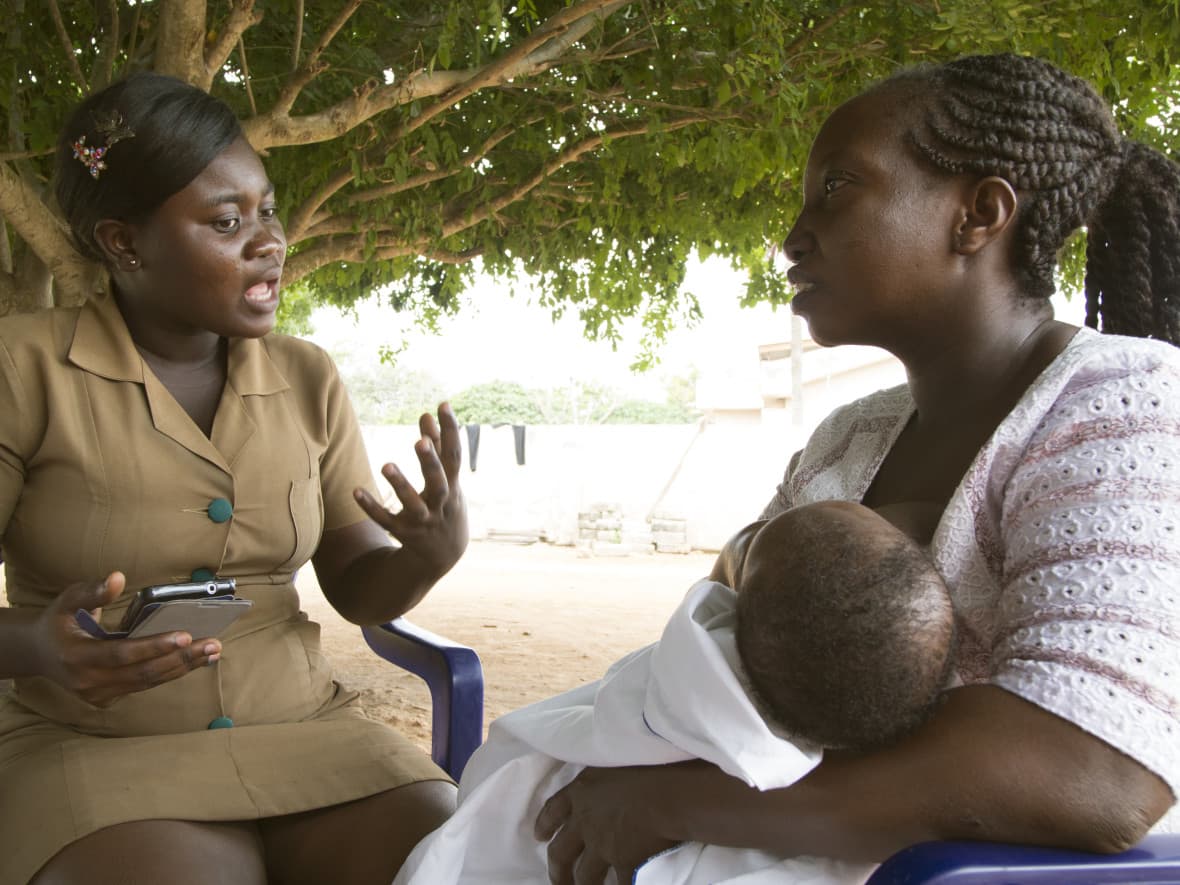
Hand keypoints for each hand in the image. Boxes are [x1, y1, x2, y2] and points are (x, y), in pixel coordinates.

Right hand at [33, 571, 221, 705]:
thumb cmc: (58, 621)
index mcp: (77, 656)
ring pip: (147, 682)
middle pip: (142, 673)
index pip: (123, 653)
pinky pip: (143, 685)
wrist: (37, 653)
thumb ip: (93, 591)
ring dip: (182, 667)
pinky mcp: (107, 698)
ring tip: (212, 651)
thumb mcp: (68, 600)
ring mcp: (98, 694)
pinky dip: (170, 672)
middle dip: (181, 658)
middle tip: (213, 644)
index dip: (155, 646)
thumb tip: (118, 577)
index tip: (185, 634)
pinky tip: (194, 660)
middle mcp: (88, 681)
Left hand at [354, 402, 467, 580]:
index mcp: (453, 485)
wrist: (445, 554)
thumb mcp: (448, 479)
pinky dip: (372, 507)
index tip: (443, 405)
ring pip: (412, 504)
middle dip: (430, 463)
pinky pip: (385, 520)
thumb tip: (428, 413)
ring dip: (400, 485)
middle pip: (438, 482)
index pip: (454, 456)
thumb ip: (437, 446)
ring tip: (386, 465)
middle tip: (419, 442)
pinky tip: (356, 491)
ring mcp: (421, 520)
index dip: (450, 431)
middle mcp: (440, 503)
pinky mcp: (403, 533)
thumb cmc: (445, 505)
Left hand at [535, 766, 679, 884]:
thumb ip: (603, 774)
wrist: (669, 793)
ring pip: (586, 876)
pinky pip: (620, 883)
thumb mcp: (615, 758)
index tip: (539, 836)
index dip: (545, 824)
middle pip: (561, 853)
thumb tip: (605, 775)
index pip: (554, 809)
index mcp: (582, 792)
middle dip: (558, 871)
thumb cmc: (648, 764)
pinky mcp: (625, 864)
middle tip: (559, 881)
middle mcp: (586, 822)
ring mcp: (603, 847)